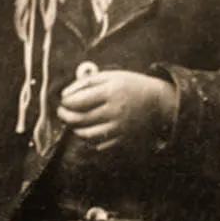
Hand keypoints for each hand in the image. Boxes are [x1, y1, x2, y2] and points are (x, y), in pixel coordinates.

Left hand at [57, 69, 176, 155]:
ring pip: (86, 135)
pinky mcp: (123, 140)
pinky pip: (98, 144)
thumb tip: (64, 95)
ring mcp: (119, 128)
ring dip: (75, 129)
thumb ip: (85, 83)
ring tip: (74, 122)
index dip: (65, 103)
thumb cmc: (130, 86)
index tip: (64, 101)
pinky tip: (89, 129)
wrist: (157, 102)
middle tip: (62, 112)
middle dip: (65, 116)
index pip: (77, 102)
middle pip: (79, 119)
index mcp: (110, 92)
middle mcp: (115, 111)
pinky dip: (89, 139)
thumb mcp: (110, 76)